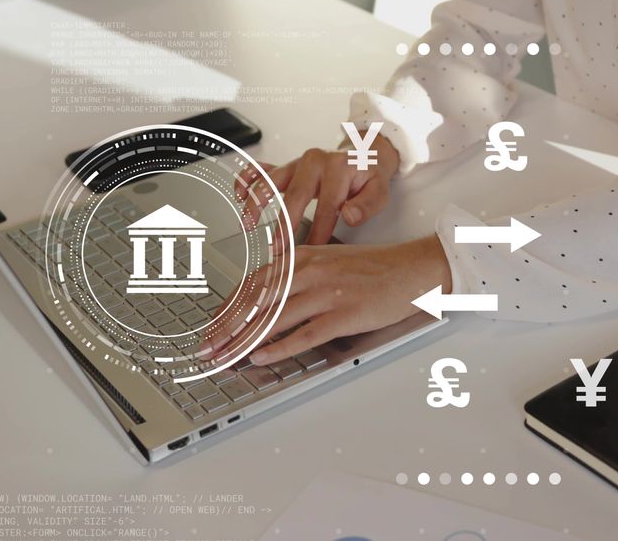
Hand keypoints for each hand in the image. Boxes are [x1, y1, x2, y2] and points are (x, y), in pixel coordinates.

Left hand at [205, 235, 450, 365]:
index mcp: (304, 258)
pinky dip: (279, 348)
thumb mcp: (330, 263)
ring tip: (224, 358)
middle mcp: (311, 272)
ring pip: (274, 319)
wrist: (412, 269)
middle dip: (226, 329)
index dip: (227, 309)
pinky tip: (262, 357)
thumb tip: (270, 300)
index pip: (254, 285)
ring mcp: (327, 294)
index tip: (210, 327)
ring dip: (244, 341)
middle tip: (206, 349)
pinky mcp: (344, 314)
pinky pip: (304, 334)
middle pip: (256, 303)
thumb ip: (299, 277)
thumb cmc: (374, 269)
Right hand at [236, 132, 400, 243]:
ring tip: (248, 224)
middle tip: (277, 248)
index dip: (318, 230)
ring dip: (257, 202)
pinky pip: (263, 168)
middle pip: (295, 194)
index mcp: (339, 168)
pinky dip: (248, 179)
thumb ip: (366, 205)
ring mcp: (298, 162)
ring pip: (273, 180)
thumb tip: (348, 216)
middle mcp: (315, 161)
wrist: (364, 155)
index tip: (311, 249)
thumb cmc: (368, 177)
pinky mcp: (288, 165)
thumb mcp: (379, 191)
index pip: (326, 205)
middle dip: (284, 224)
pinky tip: (240, 194)